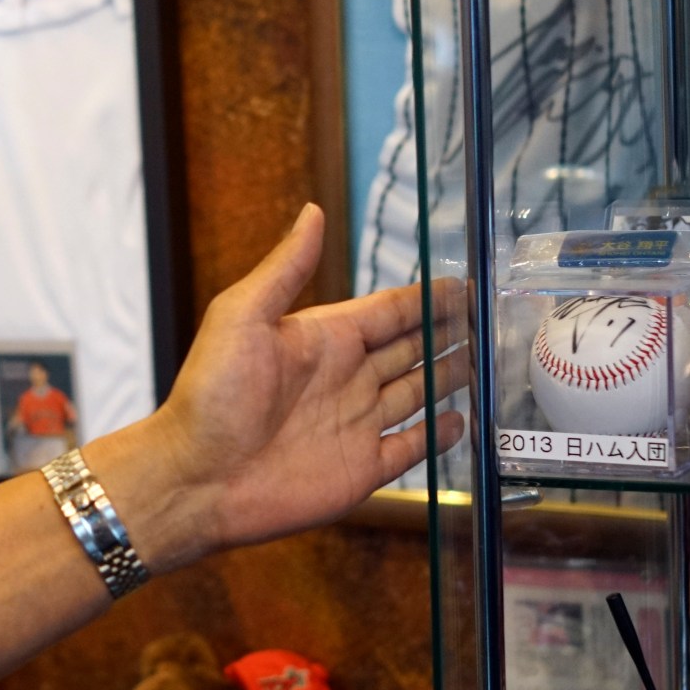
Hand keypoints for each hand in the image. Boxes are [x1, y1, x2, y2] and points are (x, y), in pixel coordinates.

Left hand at [100, 207, 463, 563]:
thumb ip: (286, 267)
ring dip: (452, 376)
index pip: (390, 311)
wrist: (197, 478)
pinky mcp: (361, 469)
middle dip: (450, 333)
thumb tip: (312, 212)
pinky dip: (438, 435)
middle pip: (412, 349)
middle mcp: (346, 378)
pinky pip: (410, 447)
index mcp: (324, 338)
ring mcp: (356, 424)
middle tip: (492, 318)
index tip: (466, 283)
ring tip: (489, 360)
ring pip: (419, 392)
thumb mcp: (242, 316)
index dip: (428, 298)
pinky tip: (462, 420)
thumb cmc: (211, 395)